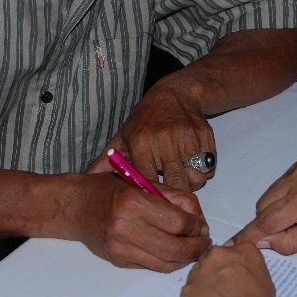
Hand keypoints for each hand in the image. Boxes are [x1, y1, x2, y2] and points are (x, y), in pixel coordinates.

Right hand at [59, 172, 211, 271]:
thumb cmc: (109, 189)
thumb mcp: (142, 182)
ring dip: (186, 258)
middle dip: (196, 248)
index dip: (195, 225)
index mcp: (133, 203)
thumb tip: (198, 217)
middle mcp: (126, 228)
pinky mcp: (119, 261)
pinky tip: (176, 253)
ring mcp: (121, 248)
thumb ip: (174, 197)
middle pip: (175, 248)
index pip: (177, 222)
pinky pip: (152, 266)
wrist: (76, 207)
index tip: (201, 224)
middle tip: (205, 242)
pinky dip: (168, 262)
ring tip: (195, 249)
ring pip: (165, 263)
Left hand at [86, 84, 215, 190]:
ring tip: (182, 176)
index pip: (147, 179)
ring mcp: (187, 138)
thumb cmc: (146, 120)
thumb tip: (87, 179)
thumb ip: (107, 161)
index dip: (151, 195)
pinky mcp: (206, 137)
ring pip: (195, 177)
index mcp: (141, 142)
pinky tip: (192, 162)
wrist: (177, 93)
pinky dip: (203, 170)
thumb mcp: (123, 136)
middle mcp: (164, 139)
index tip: (152, 203)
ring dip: (191, 182)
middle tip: (172, 195)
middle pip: (176, 182)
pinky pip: (209, 167)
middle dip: (176, 194)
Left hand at [178, 243, 277, 296]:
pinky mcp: (185, 290)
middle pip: (214, 258)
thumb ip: (250, 272)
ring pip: (199, 274)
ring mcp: (198, 271)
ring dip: (205, 285)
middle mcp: (218, 254)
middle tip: (225, 293)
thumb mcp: (266, 285)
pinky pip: (190, 293)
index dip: (236, 266)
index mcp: (243, 251)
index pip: (237, 251)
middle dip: (217, 272)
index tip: (238, 279)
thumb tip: (240, 277)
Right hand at [228, 160, 296, 253]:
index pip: (266, 221)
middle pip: (262, 208)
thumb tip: (262, 242)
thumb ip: (289, 242)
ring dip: (274, 210)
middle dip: (268, 223)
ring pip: (268, 196)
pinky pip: (278, 186)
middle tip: (292, 232)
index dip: (249, 235)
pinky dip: (282, 198)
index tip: (231, 244)